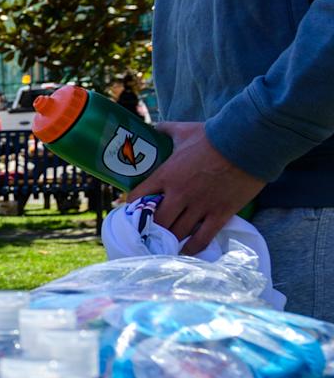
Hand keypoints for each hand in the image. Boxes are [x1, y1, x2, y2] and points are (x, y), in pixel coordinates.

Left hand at [130, 121, 266, 254]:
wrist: (247, 143)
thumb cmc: (213, 135)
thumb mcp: (184, 130)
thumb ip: (165, 130)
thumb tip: (154, 126)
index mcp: (166, 175)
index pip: (139, 196)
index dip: (131, 206)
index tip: (130, 211)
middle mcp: (179, 194)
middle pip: (157, 221)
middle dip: (151, 228)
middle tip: (149, 233)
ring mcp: (200, 206)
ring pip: (177, 232)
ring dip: (169, 239)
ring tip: (165, 244)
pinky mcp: (221, 213)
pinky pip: (203, 237)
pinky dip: (193, 247)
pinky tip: (186, 252)